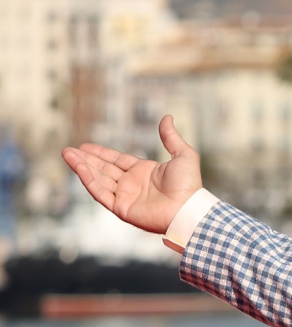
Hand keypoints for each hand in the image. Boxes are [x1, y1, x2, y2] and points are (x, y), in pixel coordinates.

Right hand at [61, 114, 203, 234]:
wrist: (187, 209)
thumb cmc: (189, 185)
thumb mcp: (183, 155)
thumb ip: (171, 137)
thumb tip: (168, 117)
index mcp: (144, 172)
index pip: (117, 160)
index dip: (101, 153)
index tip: (85, 146)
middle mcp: (132, 184)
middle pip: (104, 169)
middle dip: (86, 159)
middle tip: (68, 150)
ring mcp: (125, 196)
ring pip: (98, 179)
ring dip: (82, 167)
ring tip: (67, 154)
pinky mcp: (121, 208)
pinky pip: (100, 192)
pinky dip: (88, 180)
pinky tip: (79, 167)